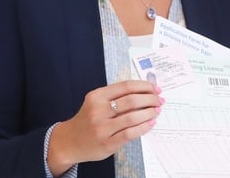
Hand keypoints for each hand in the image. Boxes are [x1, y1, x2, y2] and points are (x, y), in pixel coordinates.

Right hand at [47, 80, 163, 174]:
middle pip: (132, 100)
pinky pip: (130, 133)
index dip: (145, 86)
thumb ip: (117, 96)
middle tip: (159, 100)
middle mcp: (98, 111)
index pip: (126, 86)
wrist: (70, 141)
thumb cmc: (88, 119)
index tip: (155, 88)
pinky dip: (144, 127)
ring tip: (157, 111)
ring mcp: (102, 128)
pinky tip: (150, 123)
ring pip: (133, 117)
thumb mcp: (97, 102)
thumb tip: (146, 91)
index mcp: (97, 96)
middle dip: (150, 99)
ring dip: (149, 112)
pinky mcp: (107, 143)